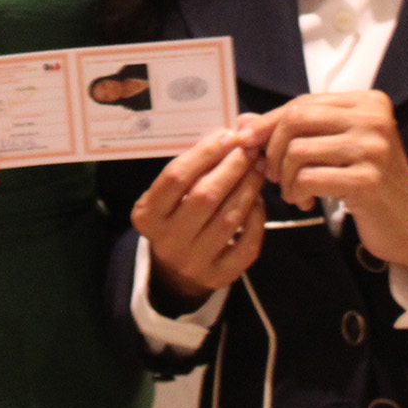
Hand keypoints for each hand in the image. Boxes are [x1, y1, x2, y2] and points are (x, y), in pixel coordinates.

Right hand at [132, 127, 266, 306]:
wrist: (174, 272)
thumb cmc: (174, 217)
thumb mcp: (168, 196)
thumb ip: (193, 166)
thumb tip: (236, 130)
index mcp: (148, 216)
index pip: (176, 177)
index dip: (204, 153)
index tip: (227, 136)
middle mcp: (167, 241)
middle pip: (205, 196)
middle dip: (232, 167)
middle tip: (250, 150)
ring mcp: (194, 262)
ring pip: (229, 219)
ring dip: (249, 188)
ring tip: (258, 169)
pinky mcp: (220, 277)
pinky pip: (247, 245)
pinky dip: (257, 218)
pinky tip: (259, 200)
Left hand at [243, 92, 407, 269]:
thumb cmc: (365, 178)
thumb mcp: (333, 146)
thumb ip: (293, 129)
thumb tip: (243, 123)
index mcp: (366, 101)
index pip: (302, 103)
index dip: (269, 123)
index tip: (248, 142)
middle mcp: (373, 118)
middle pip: (296, 119)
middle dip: (273, 149)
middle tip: (273, 173)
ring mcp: (373, 148)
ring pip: (297, 151)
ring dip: (285, 177)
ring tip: (294, 191)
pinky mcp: (368, 180)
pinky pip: (308, 178)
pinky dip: (297, 192)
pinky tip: (305, 201)